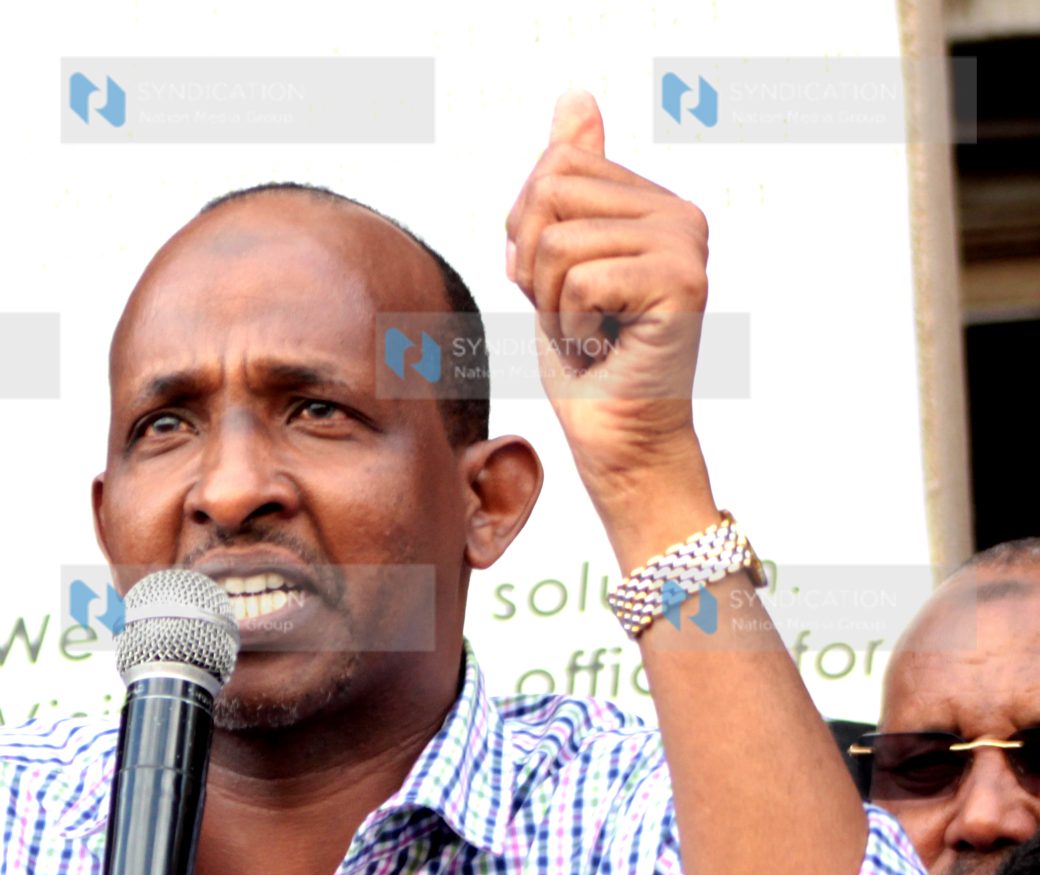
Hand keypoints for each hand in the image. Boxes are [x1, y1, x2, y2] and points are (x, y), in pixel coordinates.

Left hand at [505, 91, 720, 557]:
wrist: (616, 436)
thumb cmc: (585, 358)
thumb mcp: (555, 260)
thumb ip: (569, 181)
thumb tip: (575, 97)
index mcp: (651, 201)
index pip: (552, 170)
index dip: (528, 235)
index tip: (564, 287)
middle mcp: (679, 212)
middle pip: (549, 193)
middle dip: (535, 267)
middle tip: (575, 315)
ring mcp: (686, 245)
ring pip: (558, 242)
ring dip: (552, 304)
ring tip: (591, 334)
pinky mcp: (681, 281)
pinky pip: (579, 281)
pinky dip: (571, 327)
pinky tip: (604, 348)